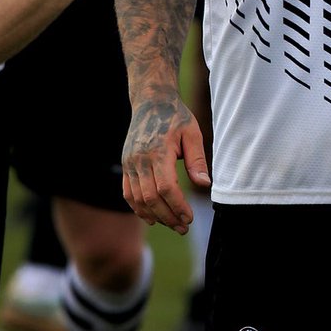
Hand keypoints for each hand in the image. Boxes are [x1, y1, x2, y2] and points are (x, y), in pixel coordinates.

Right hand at [121, 94, 210, 232]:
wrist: (151, 102)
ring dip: (154, 216)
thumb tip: (204, 185)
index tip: (189, 218)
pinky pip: (128, 193)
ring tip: (172, 225)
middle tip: (183, 228)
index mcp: (158, 151)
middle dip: (168, 216)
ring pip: (138, 199)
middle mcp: (140, 159)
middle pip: (151, 198)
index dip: (177, 207)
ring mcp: (129, 163)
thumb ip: (197, 160)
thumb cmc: (176, 118)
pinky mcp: (126, 165)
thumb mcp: (193, 133)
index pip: (166, 188)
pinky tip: (152, 217)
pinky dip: (138, 208)